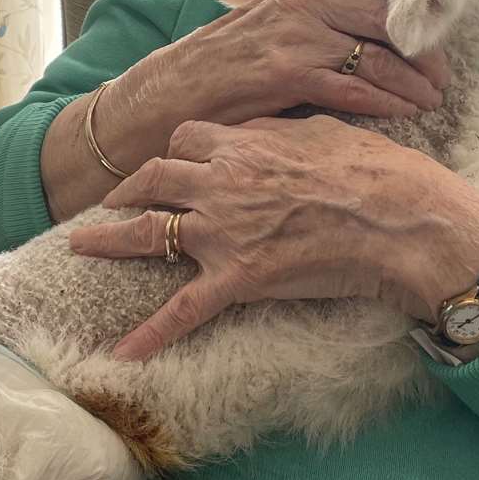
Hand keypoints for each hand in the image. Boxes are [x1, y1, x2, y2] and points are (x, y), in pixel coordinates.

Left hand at [67, 115, 478, 361]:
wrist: (397, 218)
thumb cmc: (373, 170)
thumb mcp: (323, 129)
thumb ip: (278, 128)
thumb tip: (257, 127)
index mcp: (244, 143)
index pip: (187, 137)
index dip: (176, 148)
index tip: (172, 157)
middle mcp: (221, 183)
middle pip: (154, 177)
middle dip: (129, 186)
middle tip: (112, 197)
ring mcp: (222, 232)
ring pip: (149, 234)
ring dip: (109, 240)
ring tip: (80, 244)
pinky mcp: (236, 279)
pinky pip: (182, 310)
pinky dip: (149, 333)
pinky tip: (123, 352)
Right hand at [105, 0, 459, 144]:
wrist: (175, 89)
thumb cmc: (232, 56)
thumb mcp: (276, 15)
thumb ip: (322, 10)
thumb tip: (378, 18)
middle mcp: (304, 1)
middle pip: (385, 16)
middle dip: (423, 46)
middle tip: (444, 71)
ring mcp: (297, 37)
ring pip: (378, 57)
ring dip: (414, 81)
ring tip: (433, 97)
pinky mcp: (290, 76)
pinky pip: (357, 89)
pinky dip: (389, 102)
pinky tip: (406, 111)